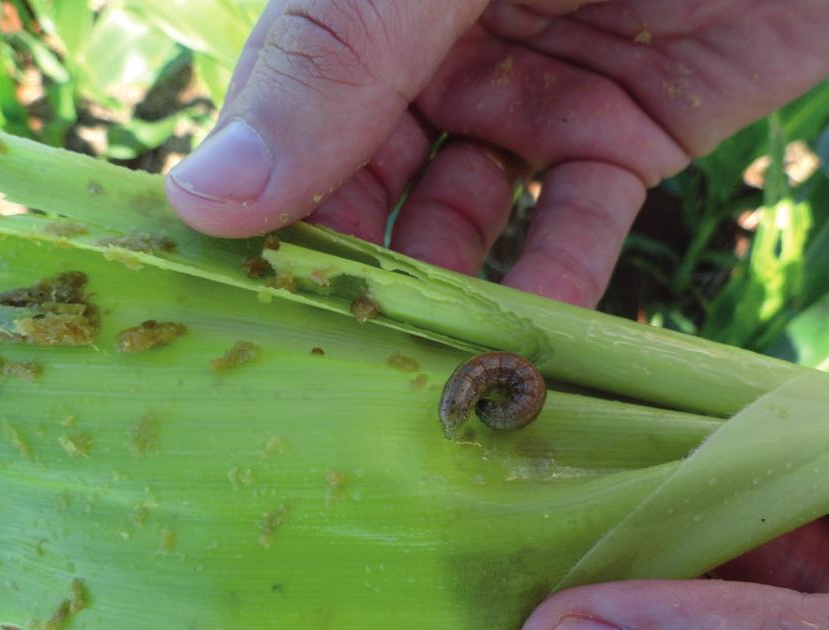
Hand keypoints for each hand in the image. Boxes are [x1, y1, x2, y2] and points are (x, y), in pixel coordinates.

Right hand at [165, 0, 828, 306]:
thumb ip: (337, 62)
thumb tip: (204, 193)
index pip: (290, 115)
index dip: (262, 205)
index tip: (235, 300)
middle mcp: (441, 52)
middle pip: (377, 184)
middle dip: (359, 269)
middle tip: (336, 364)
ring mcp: (534, 96)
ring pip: (472, 220)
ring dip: (452, 294)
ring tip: (424, 379)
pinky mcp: (625, 136)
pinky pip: (579, 225)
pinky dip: (560, 286)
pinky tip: (532, 349)